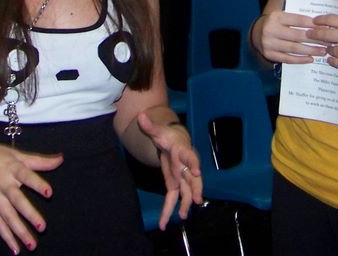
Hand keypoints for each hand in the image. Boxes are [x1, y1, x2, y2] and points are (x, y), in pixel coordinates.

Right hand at [0, 139, 63, 252]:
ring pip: (7, 216)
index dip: (37, 184)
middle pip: (16, 200)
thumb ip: (39, 160)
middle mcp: (2, 183)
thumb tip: (60, 159)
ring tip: (31, 244)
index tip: (49, 193)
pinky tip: (15, 249)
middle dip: (29, 214)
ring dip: (19, 231)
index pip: (26, 176)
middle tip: (42, 227)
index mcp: (12, 167)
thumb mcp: (15, 154)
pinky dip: (5, 236)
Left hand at [136, 111, 203, 229]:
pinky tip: (164, 222)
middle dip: (195, 189)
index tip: (197, 172)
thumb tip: (140, 116)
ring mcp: (181, 177)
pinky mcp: (175, 183)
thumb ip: (150, 125)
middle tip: (197, 200)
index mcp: (182, 151)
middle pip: (193, 178)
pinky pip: (174, 198)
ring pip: (187, 191)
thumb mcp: (158, 130)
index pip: (190, 156)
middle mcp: (185, 166)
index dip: (194, 163)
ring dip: (185, 203)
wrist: (174, 141)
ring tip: (183, 216)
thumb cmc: (168, 136)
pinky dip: (170, 209)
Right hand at [253, 11, 322, 63]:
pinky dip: (300, 59)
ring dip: (310, 50)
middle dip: (315, 40)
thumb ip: (296, 18)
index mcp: (276, 17)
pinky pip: (287, 58)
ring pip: (294, 48)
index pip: (298, 20)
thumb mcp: (282, 16)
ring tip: (323, 52)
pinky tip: (310, 59)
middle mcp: (271, 29)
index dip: (313, 24)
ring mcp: (269, 43)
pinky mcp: (269, 54)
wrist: (255, 34)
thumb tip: (319, 24)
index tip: (326, 28)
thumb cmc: (274, 23)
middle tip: (328, 42)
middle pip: (297, 36)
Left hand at [309, 14, 337, 73]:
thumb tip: (331, 24)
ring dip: (327, 49)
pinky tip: (330, 59)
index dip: (319, 20)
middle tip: (308, 34)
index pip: (330, 19)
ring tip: (326, 48)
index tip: (313, 21)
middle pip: (325, 34)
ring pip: (330, 49)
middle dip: (315, 34)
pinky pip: (336, 62)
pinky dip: (332, 61)